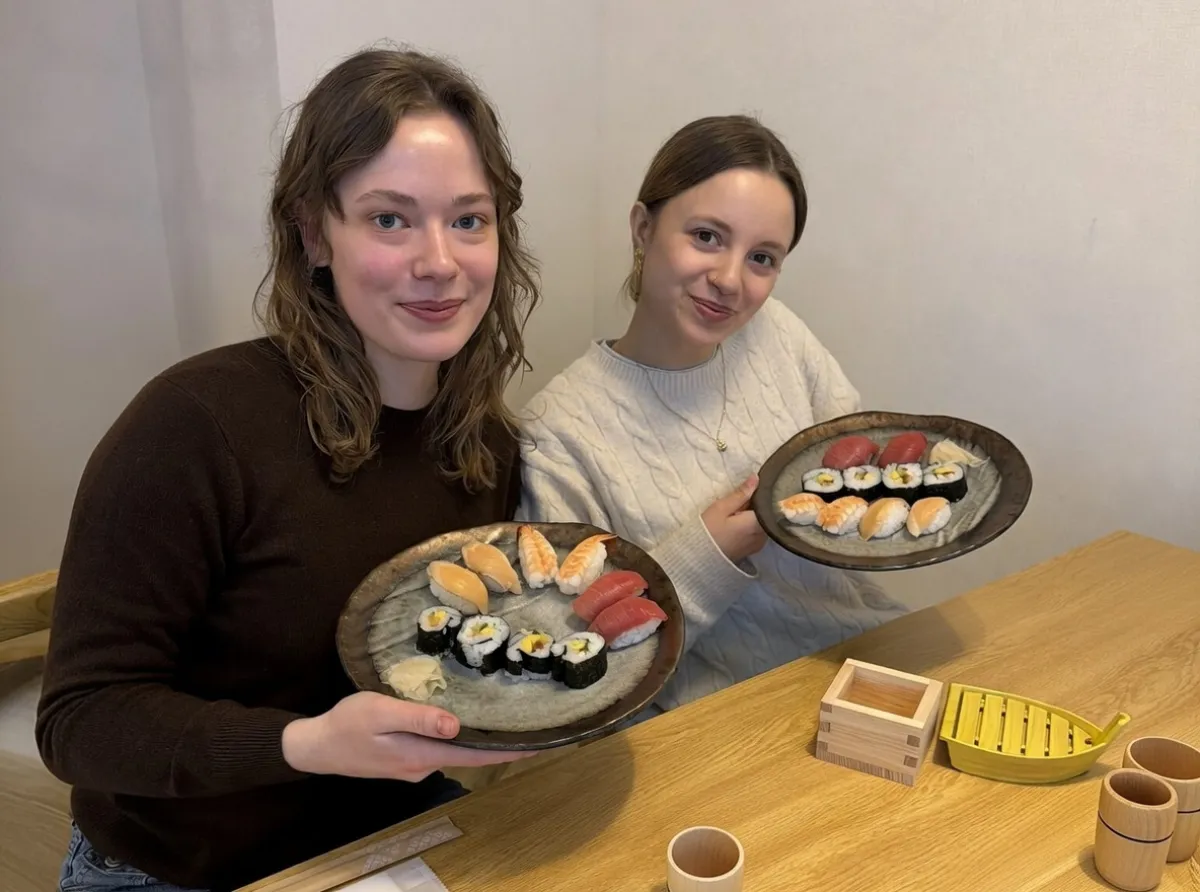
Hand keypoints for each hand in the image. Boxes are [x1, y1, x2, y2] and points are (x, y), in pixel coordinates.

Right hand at [281, 691, 532, 782]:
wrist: (315, 746)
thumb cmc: (347, 724)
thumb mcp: (380, 712)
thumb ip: (418, 718)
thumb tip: (456, 726)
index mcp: (421, 754)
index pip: (476, 756)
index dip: (507, 752)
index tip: (537, 746)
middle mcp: (423, 765)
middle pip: (470, 755)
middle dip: (500, 744)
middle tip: (530, 727)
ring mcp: (413, 766)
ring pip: (454, 751)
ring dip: (478, 740)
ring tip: (505, 720)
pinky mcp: (404, 760)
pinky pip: (438, 748)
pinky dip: (456, 738)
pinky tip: (463, 722)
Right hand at [701, 474, 767, 563]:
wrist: (698, 557)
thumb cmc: (709, 530)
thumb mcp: (722, 508)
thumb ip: (741, 493)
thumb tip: (756, 478)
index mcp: (757, 524)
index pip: (768, 505)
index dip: (761, 495)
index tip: (751, 491)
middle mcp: (762, 535)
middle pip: (766, 514)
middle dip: (756, 506)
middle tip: (739, 501)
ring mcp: (758, 544)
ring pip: (762, 523)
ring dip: (753, 516)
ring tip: (737, 512)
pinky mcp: (752, 550)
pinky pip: (757, 532)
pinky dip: (751, 526)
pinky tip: (738, 523)